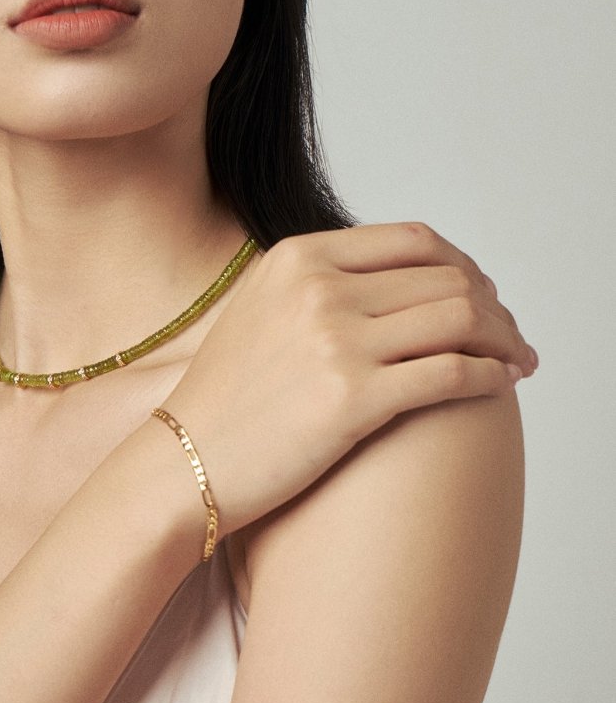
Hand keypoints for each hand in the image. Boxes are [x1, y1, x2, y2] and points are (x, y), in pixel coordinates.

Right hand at [164, 222, 535, 534]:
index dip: (462, 263)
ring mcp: (336, 342)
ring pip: (460, 318)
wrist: (185, 463)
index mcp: (298, 257)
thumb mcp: (261, 310)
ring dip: (504, 338)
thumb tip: (395, 282)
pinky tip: (501, 384)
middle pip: (446, 276)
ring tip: (517, 360)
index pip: (412, 239)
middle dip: (493, 305)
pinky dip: (491, 375)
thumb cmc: (225, 399)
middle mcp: (319, 289)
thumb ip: (319, 283)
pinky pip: (453, 372)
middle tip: (510, 334)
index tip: (481, 293)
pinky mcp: (353, 400)